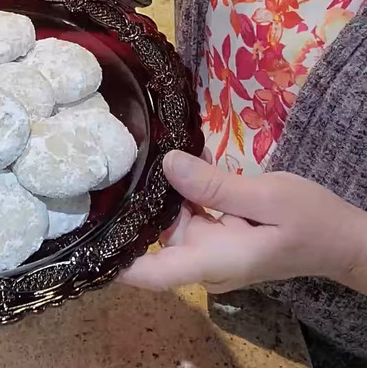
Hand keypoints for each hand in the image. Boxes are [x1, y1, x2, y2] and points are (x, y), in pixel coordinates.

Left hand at [117, 150, 366, 293]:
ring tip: (141, 152)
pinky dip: (182, 193)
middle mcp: (203, 261)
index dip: (115, 263)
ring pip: (169, 223)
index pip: (152, 275)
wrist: (342, 239)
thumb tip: (168, 165)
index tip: (87, 239)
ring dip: (160, 194)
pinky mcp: (217, 237)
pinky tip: (175, 162)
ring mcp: (209, 251)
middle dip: (135, 207)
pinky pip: (188, 216)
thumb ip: (216, 186)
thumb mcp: (268, 197)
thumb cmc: (311, 222)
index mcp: (213, 260)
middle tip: (115, 163)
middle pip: (153, 239)